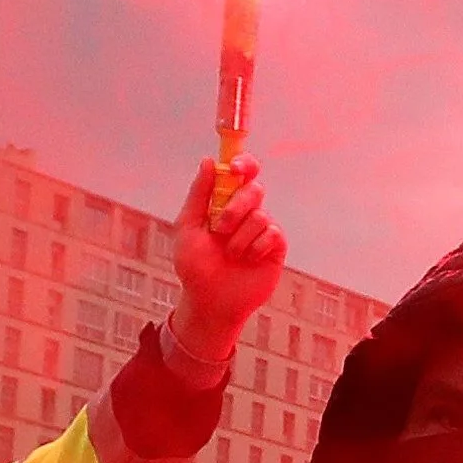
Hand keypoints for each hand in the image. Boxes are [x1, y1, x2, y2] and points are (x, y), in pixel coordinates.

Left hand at [164, 158, 285, 366]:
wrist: (209, 301)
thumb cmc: (195, 267)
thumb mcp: (187, 227)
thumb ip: (199, 194)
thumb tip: (208, 161)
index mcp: (225, 202)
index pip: (241, 173)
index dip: (243, 163)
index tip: (235, 167)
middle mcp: (246, 212)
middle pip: (253, 189)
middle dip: (235, 207)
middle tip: (219, 228)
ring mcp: (262, 229)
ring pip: (260, 215)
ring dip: (239, 237)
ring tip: (230, 255)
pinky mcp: (275, 248)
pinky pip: (273, 233)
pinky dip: (256, 247)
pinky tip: (248, 260)